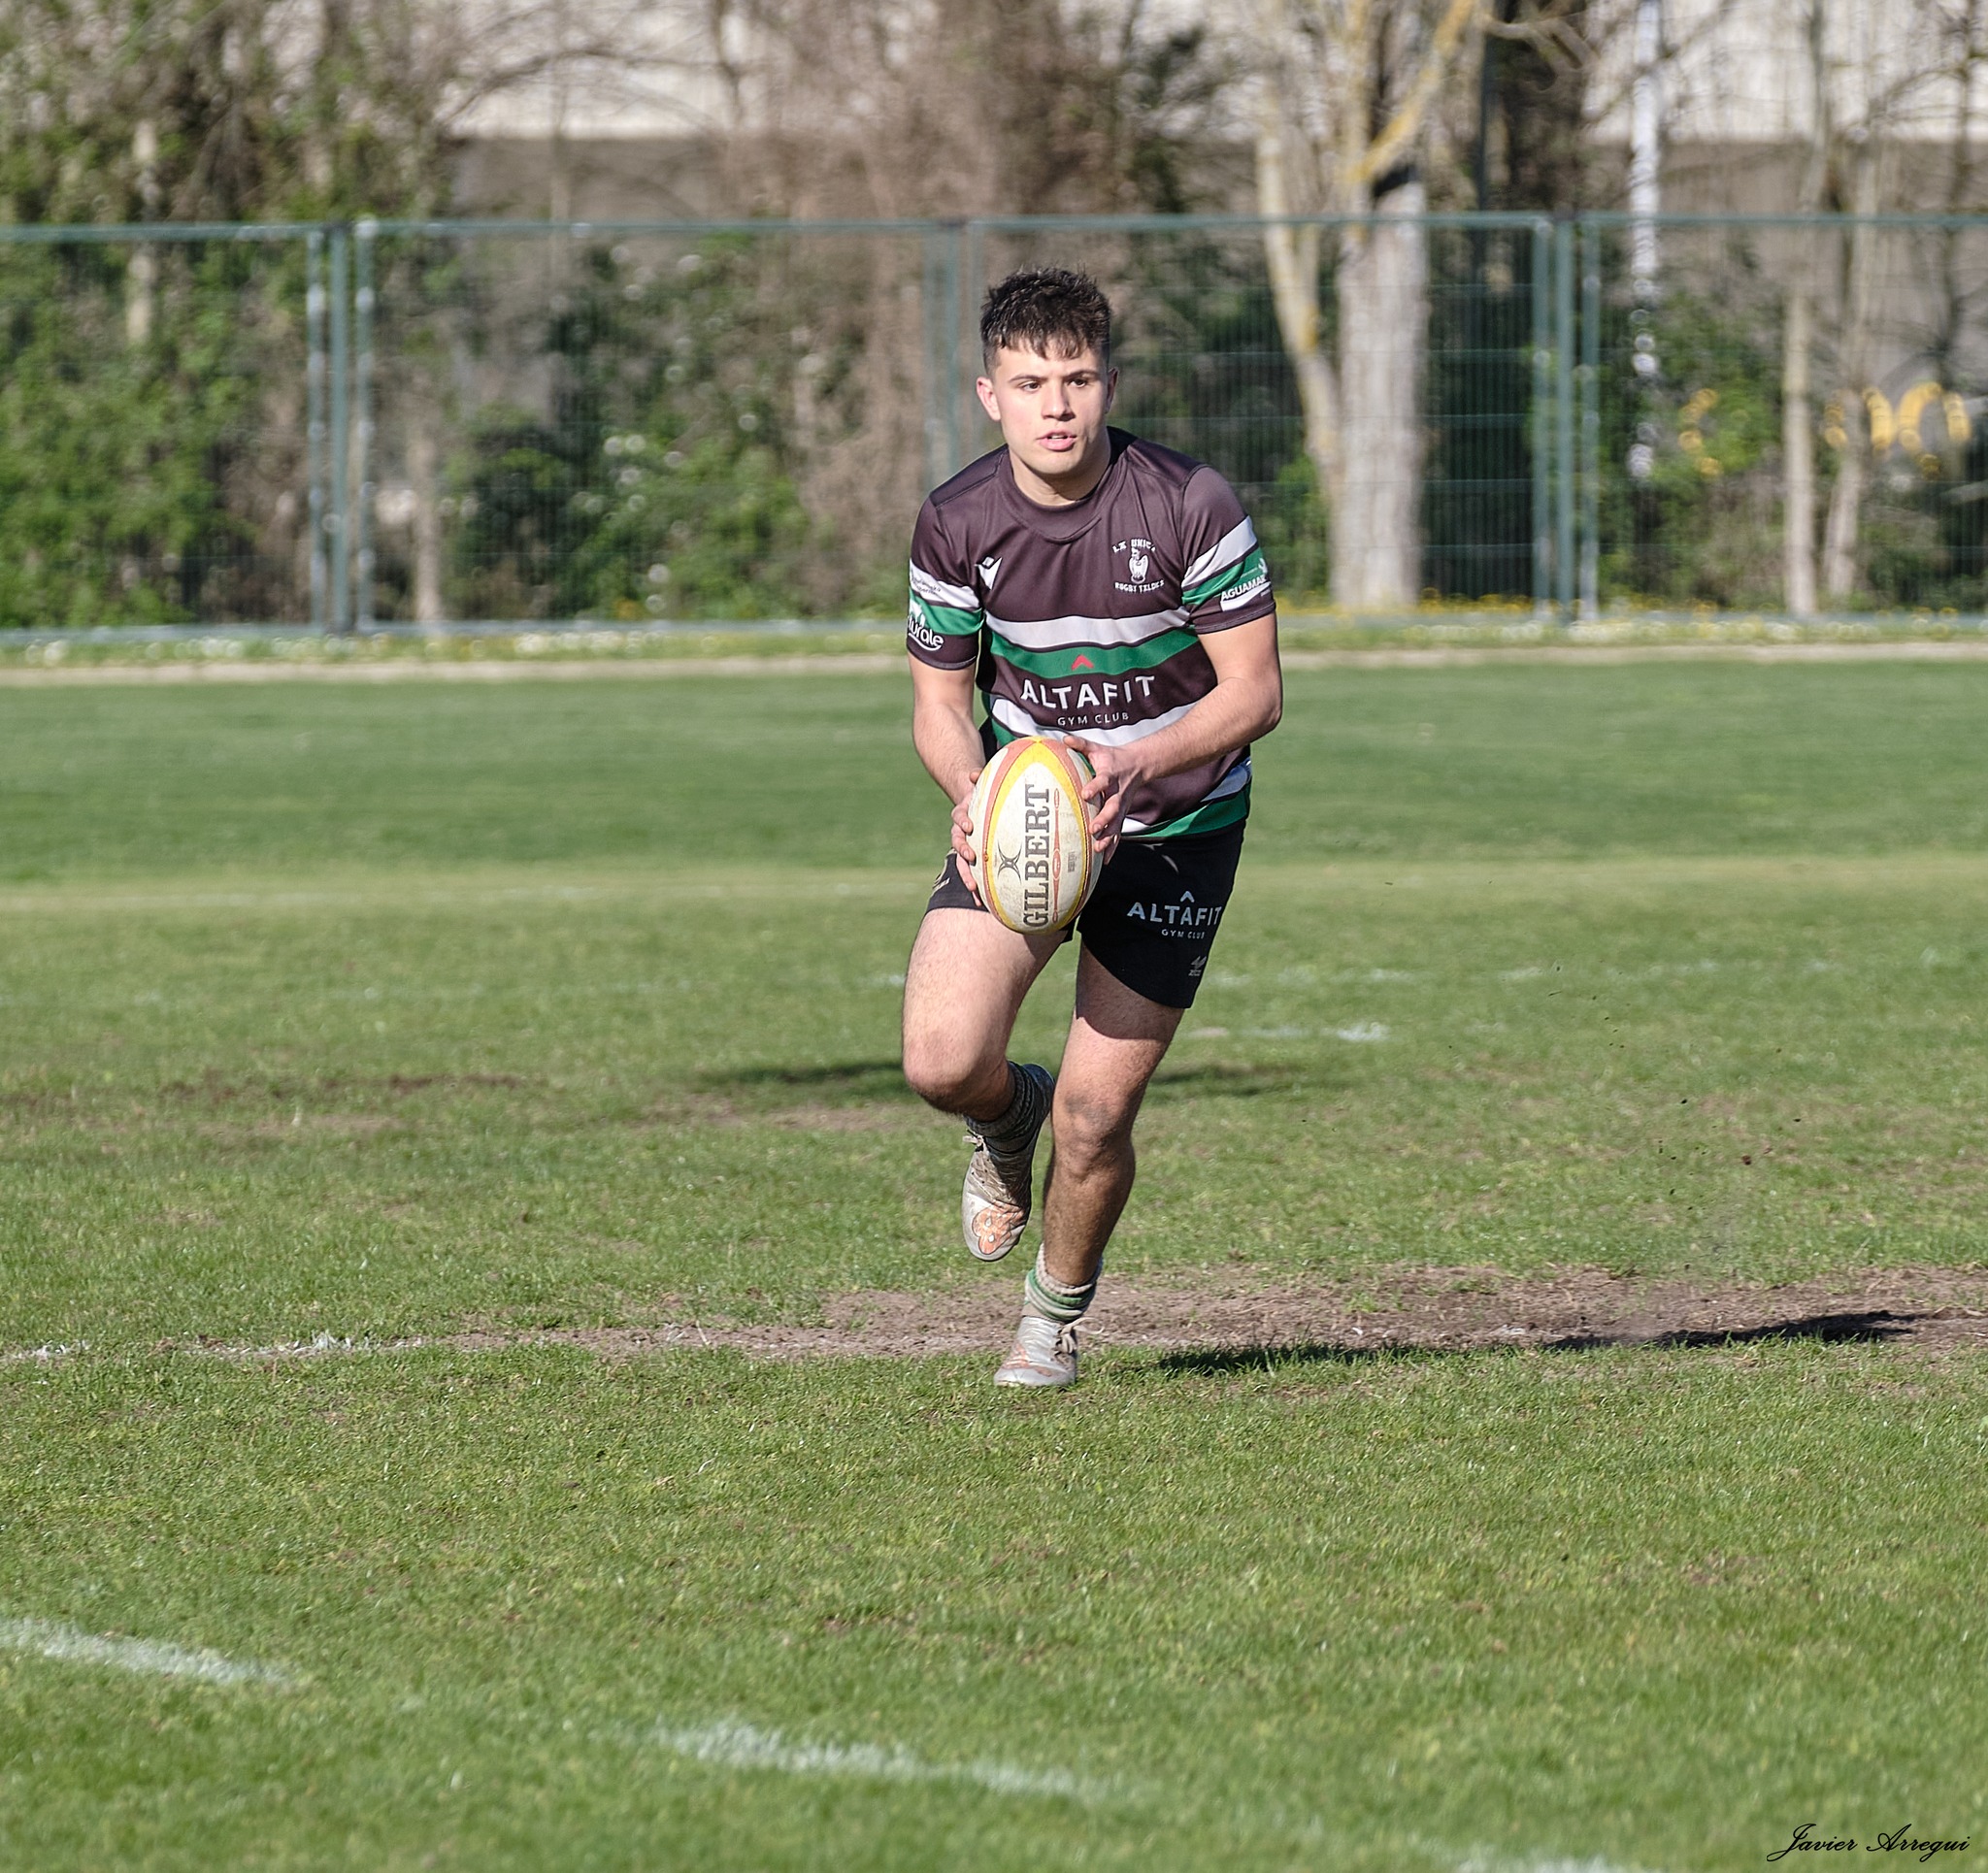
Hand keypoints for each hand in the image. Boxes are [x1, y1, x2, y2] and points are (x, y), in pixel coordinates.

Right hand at [950, 779, 983, 903]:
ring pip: (963, 864)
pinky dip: (977, 887)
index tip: (969, 826)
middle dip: (963, 853)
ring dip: (967, 876)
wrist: (975, 806)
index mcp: (963, 815)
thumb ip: (977, 778)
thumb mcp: (980, 784)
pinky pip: (974, 874)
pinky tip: (982, 902)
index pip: (960, 819)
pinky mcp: (974, 859)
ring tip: (973, 889)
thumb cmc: (982, 794)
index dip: (963, 822)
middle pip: (958, 844)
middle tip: (971, 858)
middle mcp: (962, 833)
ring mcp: (966, 847)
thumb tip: (974, 773)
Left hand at [1062, 736, 1140, 865]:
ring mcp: (1121, 807)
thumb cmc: (1110, 758)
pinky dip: (1113, 847)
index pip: (1102, 781)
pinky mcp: (1122, 816)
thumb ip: (1081, 744)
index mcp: (1110, 776)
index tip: (1084, 794)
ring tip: (1098, 849)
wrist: (1137, 765)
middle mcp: (1117, 794)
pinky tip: (1105, 860)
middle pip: (1112, 808)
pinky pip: (1118, 834)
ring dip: (1108, 837)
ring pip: (1116, 825)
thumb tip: (1063, 738)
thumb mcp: (1097, 749)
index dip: (1094, 787)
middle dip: (1103, 820)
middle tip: (1092, 829)